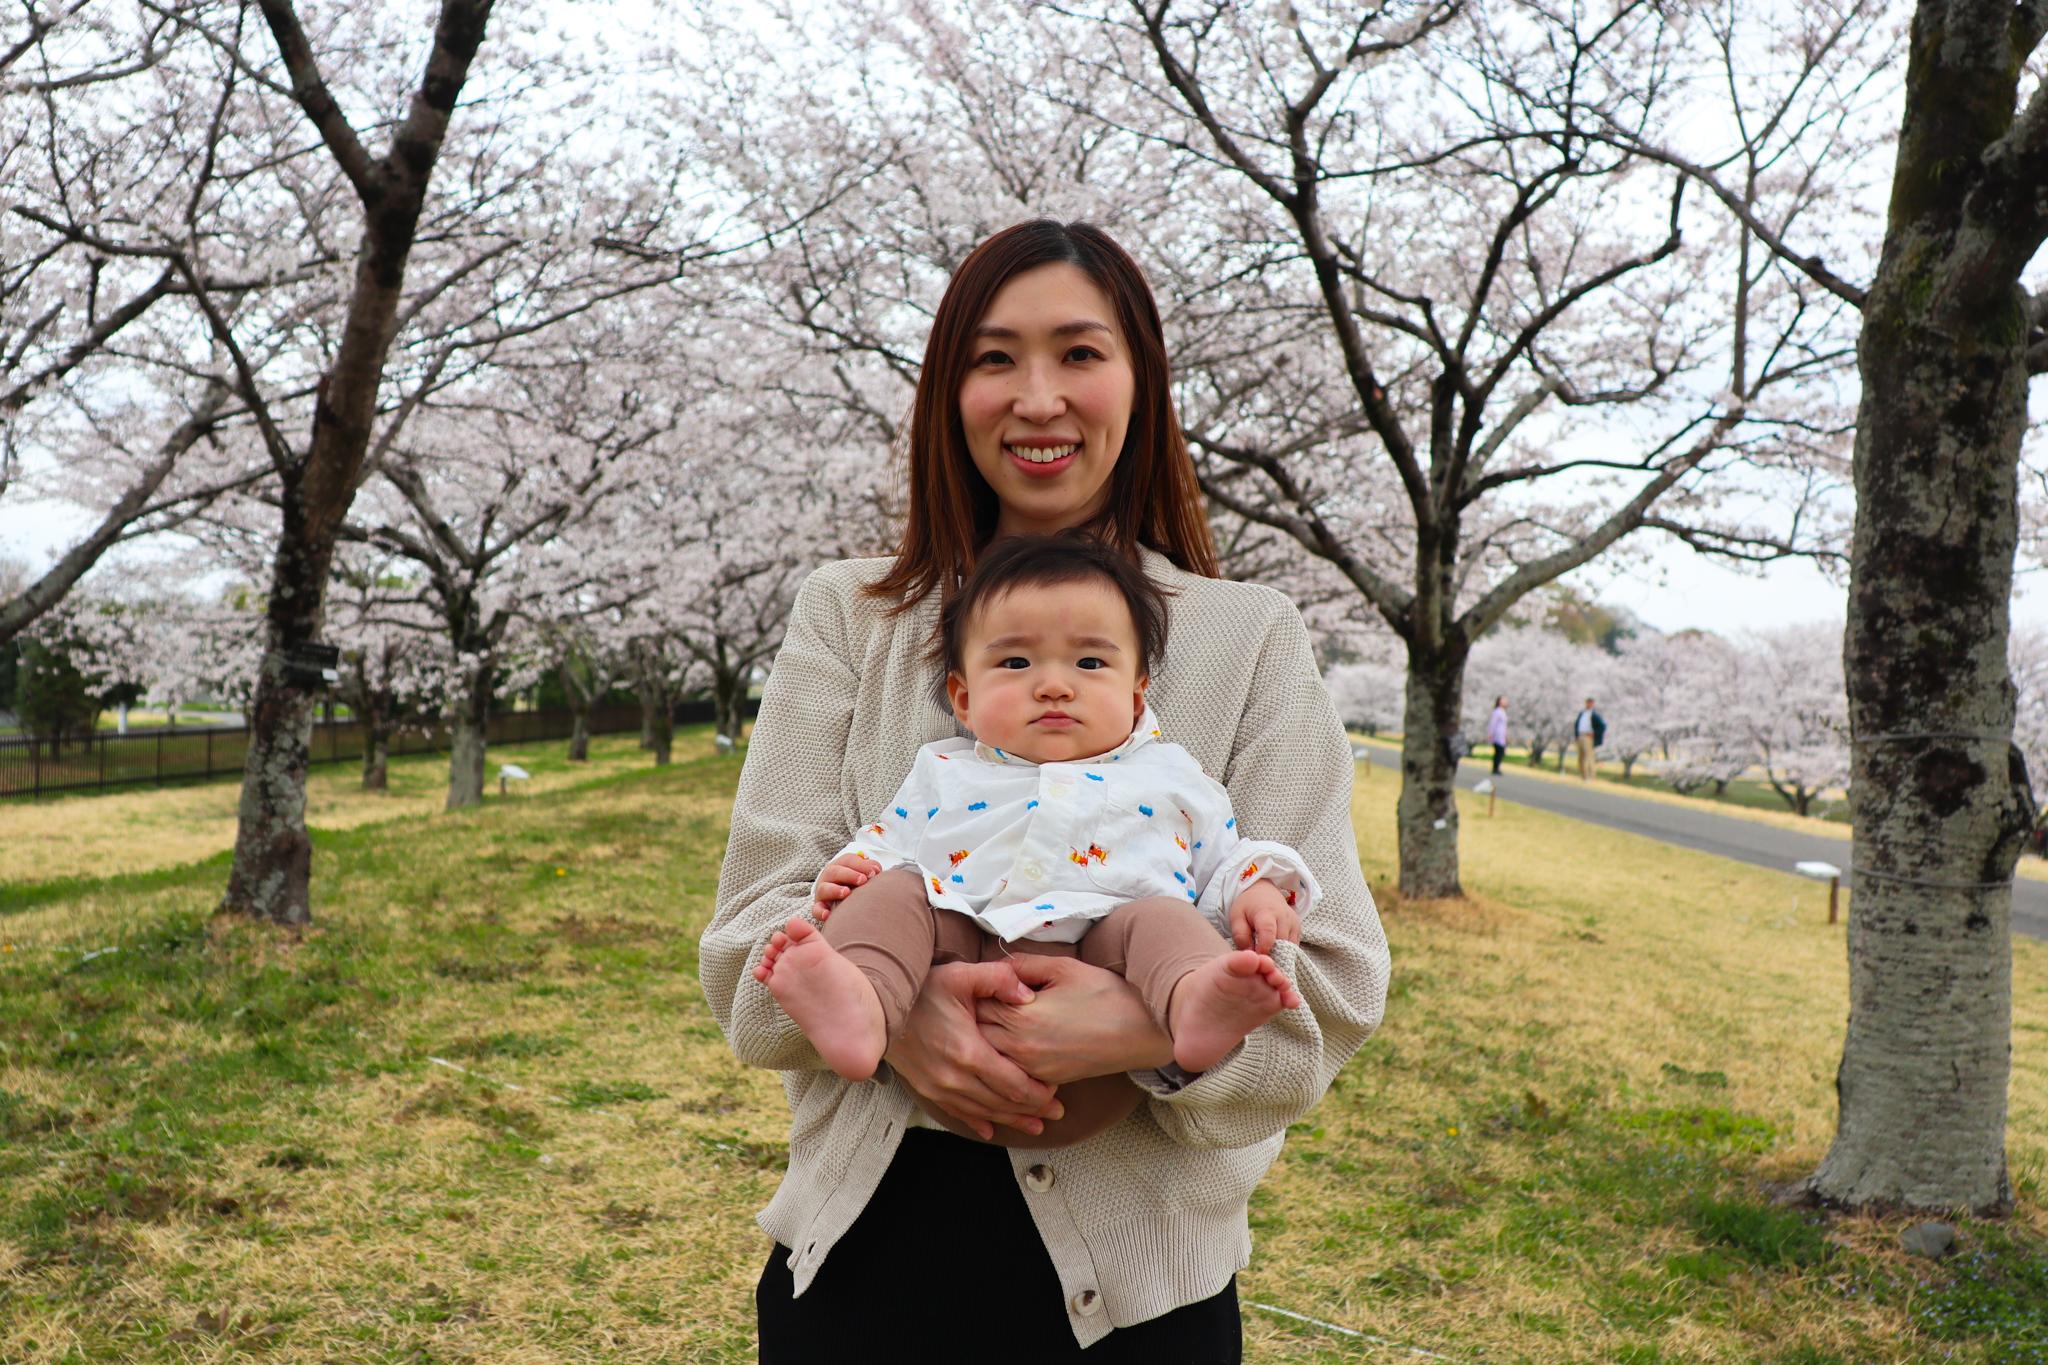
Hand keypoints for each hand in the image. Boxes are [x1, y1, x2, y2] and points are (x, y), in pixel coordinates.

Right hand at [812, 852, 883, 918]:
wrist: (841, 898)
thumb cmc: (855, 883)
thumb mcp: (862, 873)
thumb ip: (870, 869)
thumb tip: (875, 870)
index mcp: (840, 865)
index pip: (848, 860)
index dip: (861, 865)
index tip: (873, 873)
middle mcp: (829, 877)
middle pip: (835, 872)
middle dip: (849, 875)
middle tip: (863, 880)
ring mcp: (822, 892)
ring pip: (824, 889)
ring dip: (835, 890)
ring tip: (846, 892)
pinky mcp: (819, 907)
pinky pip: (816, 909)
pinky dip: (820, 911)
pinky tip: (827, 914)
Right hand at [885, 961, 1064, 1140]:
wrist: (877, 1011)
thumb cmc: (920, 990)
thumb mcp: (961, 975)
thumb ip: (998, 979)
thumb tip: (1028, 994)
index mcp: (969, 1052)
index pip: (1013, 1083)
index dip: (1038, 1093)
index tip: (1057, 1093)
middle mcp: (956, 1078)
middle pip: (1003, 1103)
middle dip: (1033, 1111)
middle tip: (1057, 1113)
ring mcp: (940, 1088)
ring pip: (984, 1113)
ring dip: (1012, 1121)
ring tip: (1036, 1127)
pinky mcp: (928, 1090)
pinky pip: (958, 1113)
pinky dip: (979, 1123)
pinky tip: (992, 1130)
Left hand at [973, 954, 1173, 1084]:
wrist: (1140, 1031)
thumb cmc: (1104, 994)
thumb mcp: (1063, 967)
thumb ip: (1023, 964)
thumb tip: (996, 965)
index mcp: (1021, 1016)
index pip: (977, 1003)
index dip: (973, 990)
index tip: (974, 982)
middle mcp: (1020, 1048)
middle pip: (976, 1033)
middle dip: (972, 1017)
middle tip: (974, 1001)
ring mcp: (1032, 1068)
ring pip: (988, 1057)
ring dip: (983, 1040)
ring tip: (987, 1022)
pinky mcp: (1045, 1080)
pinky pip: (1009, 1073)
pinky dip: (1002, 1060)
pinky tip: (1007, 1045)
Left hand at [1228, 878, 1301, 954]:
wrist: (1263, 893)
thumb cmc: (1247, 907)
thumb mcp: (1236, 917)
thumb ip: (1240, 936)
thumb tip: (1251, 954)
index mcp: (1266, 912)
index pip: (1268, 932)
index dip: (1263, 948)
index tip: (1257, 957)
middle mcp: (1283, 917)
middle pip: (1281, 943)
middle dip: (1271, 955)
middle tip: (1260, 960)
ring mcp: (1293, 923)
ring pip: (1290, 947)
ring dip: (1279, 955)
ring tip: (1266, 955)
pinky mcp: (1298, 928)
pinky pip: (1294, 946)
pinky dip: (1285, 952)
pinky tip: (1274, 950)